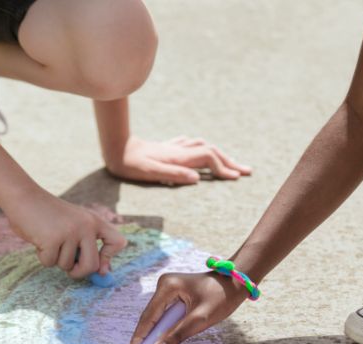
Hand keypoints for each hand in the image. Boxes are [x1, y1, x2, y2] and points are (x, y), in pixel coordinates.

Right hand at [0, 191, 126, 277]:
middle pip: (92, 265)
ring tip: (48, 241)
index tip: (99, 266)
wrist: (24, 196)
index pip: (118, 242)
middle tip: (70, 268)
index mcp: (94, 221)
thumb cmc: (48, 215)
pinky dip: (42, 257)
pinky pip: (49, 262)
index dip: (109, 258)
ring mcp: (70, 232)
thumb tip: (102, 273)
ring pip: (67, 265)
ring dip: (55, 259)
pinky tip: (39, 240)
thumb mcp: (73, 224)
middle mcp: (86, 226)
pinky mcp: (52, 239)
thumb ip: (87, 244)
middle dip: (79, 272)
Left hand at [106, 136, 251, 185]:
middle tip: (246, 171)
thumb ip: (173, 174)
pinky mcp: (168, 147)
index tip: (236, 178)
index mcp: (179, 157)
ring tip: (230, 164)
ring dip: (220, 155)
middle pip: (212, 151)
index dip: (223, 168)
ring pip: (204, 146)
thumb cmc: (130, 164)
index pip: (209, 159)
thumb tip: (197, 178)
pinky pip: (192, 145)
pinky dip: (204, 149)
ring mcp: (175, 147)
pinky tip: (203, 151)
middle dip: (230, 161)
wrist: (116, 148)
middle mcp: (180, 150)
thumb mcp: (150, 172)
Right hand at [127, 272, 250, 343]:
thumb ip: (178, 334)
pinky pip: (164, 314)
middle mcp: (164, 285)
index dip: (140, 336)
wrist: (236, 282)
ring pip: (156, 316)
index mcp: (168, 286)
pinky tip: (155, 341)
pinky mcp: (174, 294)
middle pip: (150, 316)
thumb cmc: (221, 297)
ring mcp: (168, 288)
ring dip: (151, 333)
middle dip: (143, 337)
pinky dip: (161, 328)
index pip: (149, 316)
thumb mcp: (201, 318)